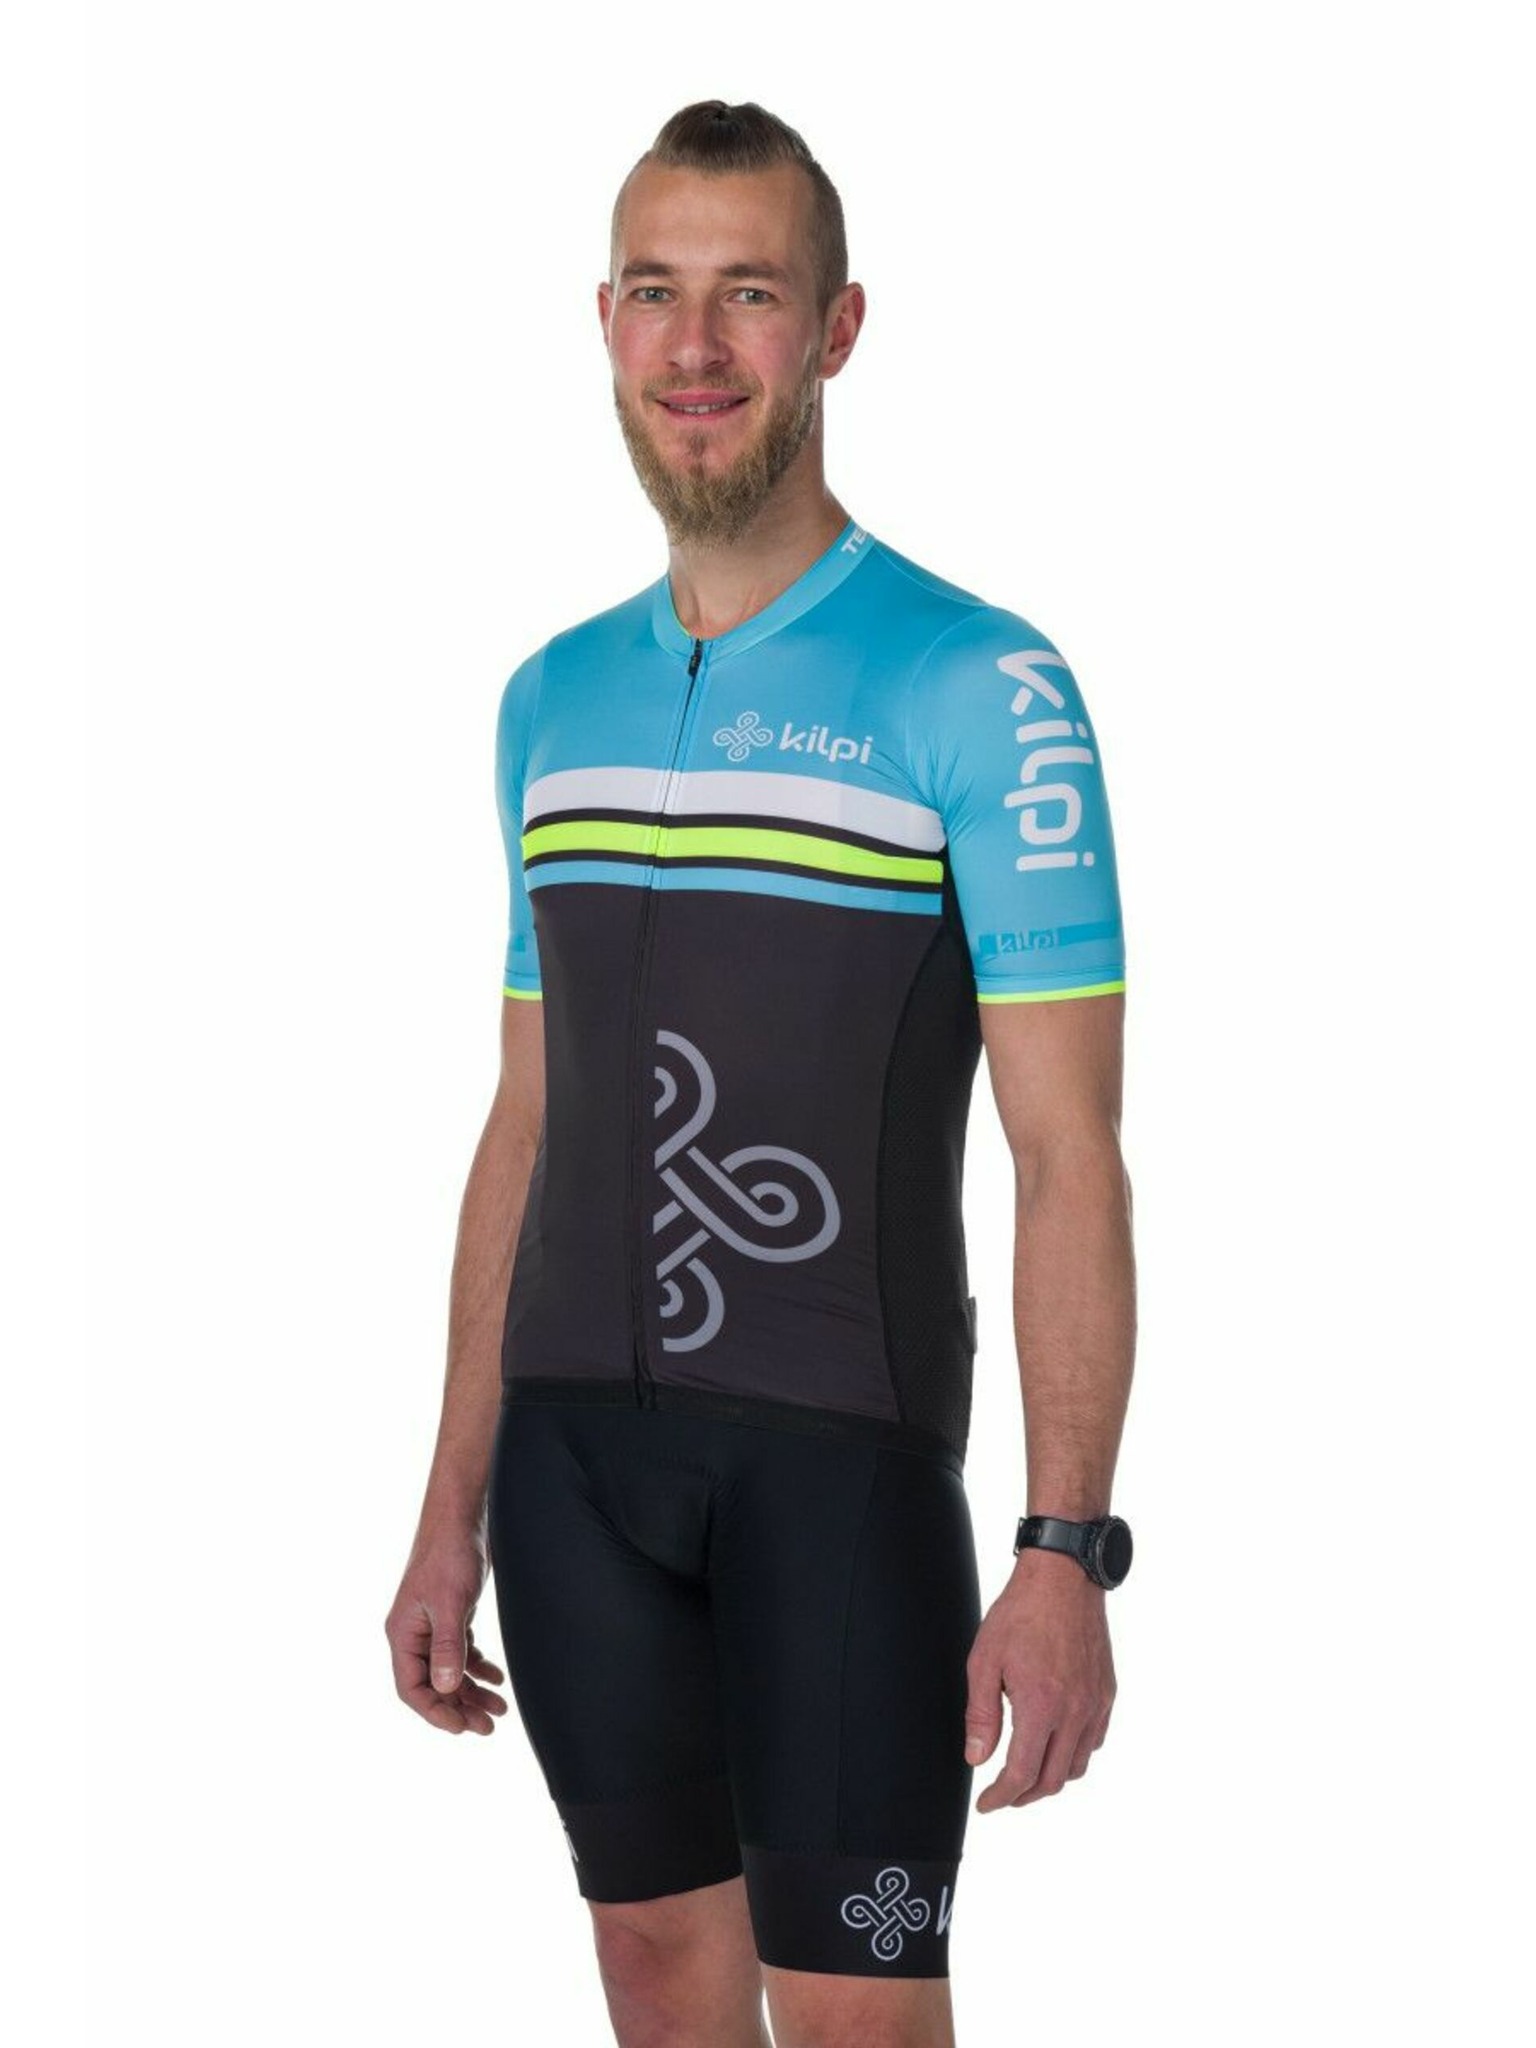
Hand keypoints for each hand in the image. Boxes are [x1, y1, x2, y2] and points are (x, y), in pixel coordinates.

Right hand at [385, 1531, 509, 1735]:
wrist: (461, 1517)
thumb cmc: (449, 1555)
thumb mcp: (450, 1603)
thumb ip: (447, 1647)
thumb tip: (444, 1689)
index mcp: (403, 1634)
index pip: (412, 1689)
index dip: (436, 1712)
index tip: (463, 1727)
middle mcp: (414, 1634)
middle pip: (433, 1685)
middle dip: (460, 1707)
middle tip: (489, 1726)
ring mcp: (432, 1626)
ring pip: (449, 1671)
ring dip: (472, 1691)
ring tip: (499, 1708)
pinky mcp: (451, 1615)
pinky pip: (461, 1652)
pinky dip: (477, 1667)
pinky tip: (496, 1678)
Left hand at [963, 1549, 1115, 1810]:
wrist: (1064, 1578)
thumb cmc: (1021, 1613)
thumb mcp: (984, 1660)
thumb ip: (981, 1715)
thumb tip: (977, 1759)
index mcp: (1041, 1706)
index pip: (1022, 1774)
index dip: (1001, 1797)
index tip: (986, 1803)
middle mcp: (1075, 1712)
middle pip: (1052, 1780)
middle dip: (1023, 1796)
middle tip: (1002, 1794)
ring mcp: (1095, 1704)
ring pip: (1076, 1766)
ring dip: (1050, 1778)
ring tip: (1026, 1773)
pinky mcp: (1107, 1694)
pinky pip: (1094, 1741)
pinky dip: (1073, 1754)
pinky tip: (1054, 1744)